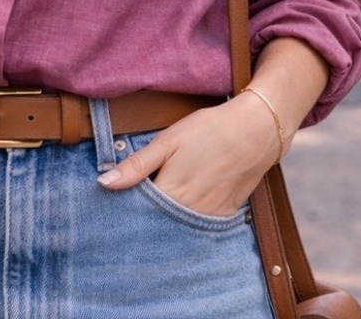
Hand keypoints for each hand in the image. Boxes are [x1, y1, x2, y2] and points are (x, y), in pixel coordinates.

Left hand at [97, 94, 279, 215]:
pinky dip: (186, 221)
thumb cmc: (208, 131)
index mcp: (171, 194)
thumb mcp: (167, 141)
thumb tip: (104, 183)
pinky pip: (199, 226)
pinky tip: (180, 209)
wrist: (256, 131)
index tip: (110, 205)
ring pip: (177, 228)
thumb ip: (136, 165)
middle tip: (129, 209)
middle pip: (157, 225)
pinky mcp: (225, 215)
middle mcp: (190, 213)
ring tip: (151, 211)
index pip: (137, 214)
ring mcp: (209, 217)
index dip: (123, 210)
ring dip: (163, 223)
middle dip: (142, 220)